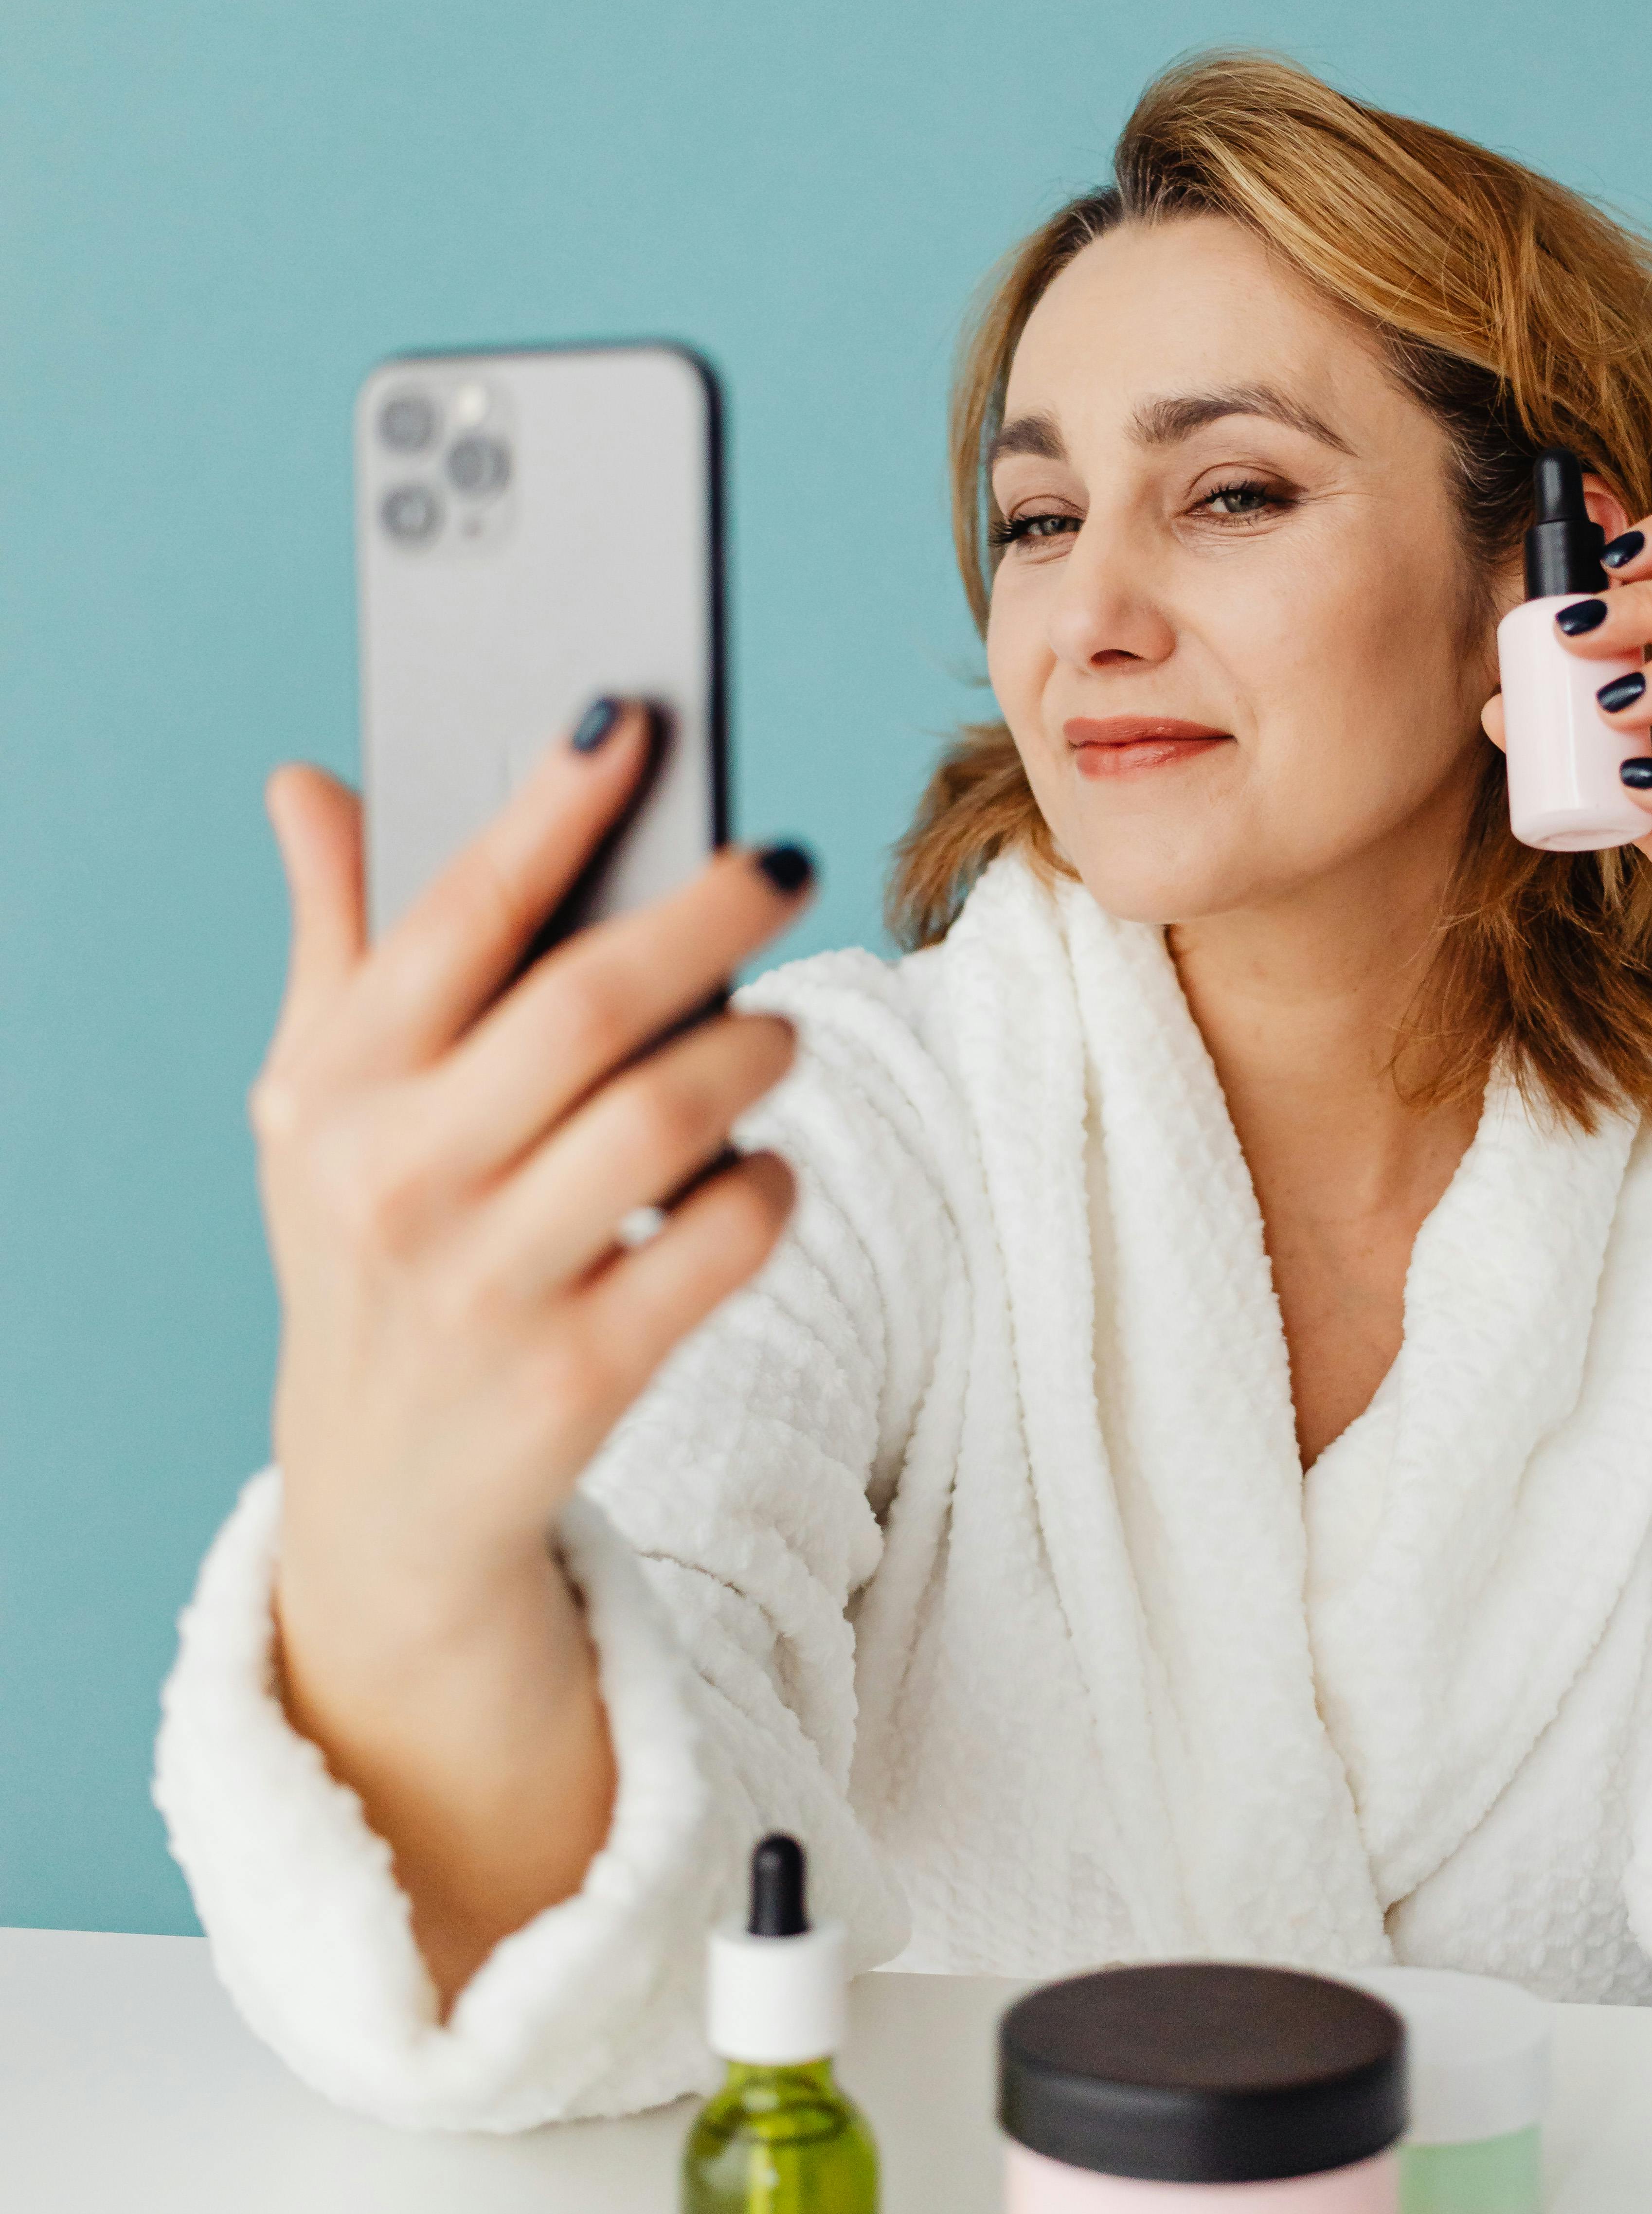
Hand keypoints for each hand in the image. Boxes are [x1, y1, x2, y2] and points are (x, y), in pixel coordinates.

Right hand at [254, 699, 811, 1993]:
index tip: (628, 714)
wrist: (383, 1500)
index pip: (455, 917)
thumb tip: (308, 784)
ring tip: (782, 1030)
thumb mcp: (318, 1108)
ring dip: (749, 1056)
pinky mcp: (577, 1380)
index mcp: (334, 1091)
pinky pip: (712, 1249)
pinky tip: (765, 1170)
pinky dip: (762, 1194)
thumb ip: (332, 940)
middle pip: (585, 1005)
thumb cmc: (368, 1253)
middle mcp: (396, 1183)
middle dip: (701, 914)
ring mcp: (486, 1288)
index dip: (546, 807)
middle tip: (781, 858)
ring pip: (664, 1122)